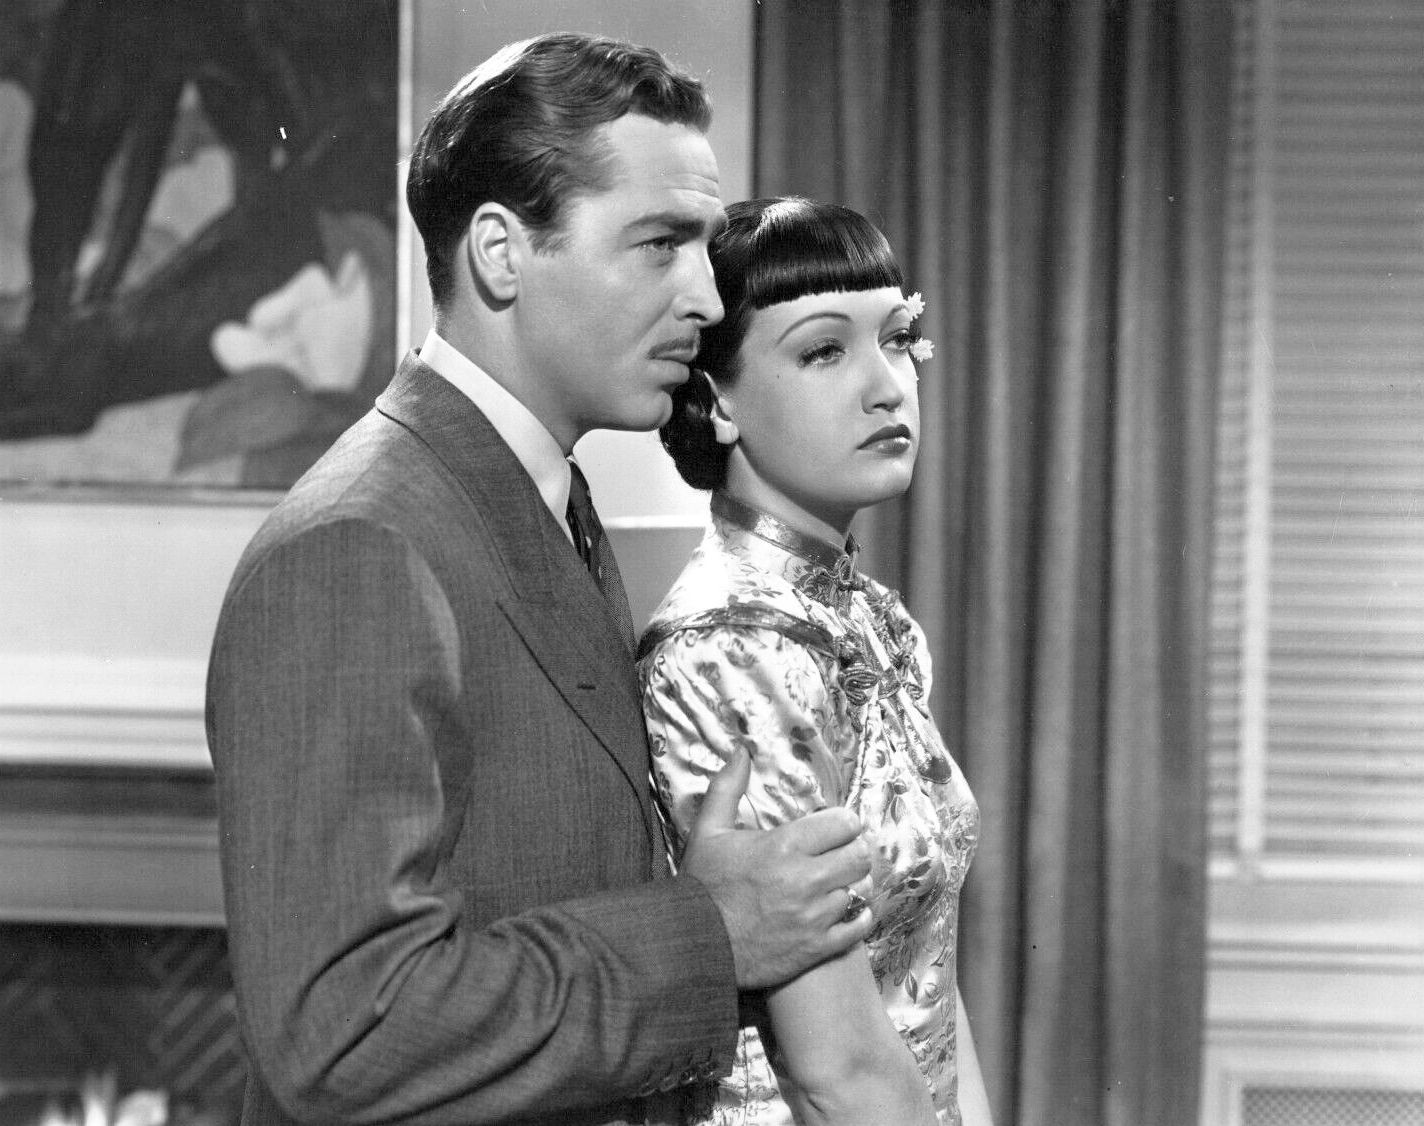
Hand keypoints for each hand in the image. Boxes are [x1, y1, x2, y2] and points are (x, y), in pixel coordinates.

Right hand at [679, 746, 874, 988]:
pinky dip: (857, 918)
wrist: (693, 945)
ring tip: (836, 883)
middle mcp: (806, 880)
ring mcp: (814, 917)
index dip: (842, 823)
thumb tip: (742, 751)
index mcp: (784, 846)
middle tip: (839, 853)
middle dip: (852, 850)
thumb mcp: (708, 830)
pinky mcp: (816, 948)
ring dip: (850, 884)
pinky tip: (845, 911)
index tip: (833, 828)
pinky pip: (858, 928)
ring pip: (859, 890)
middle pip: (860, 856)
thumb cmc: (702, 886)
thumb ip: (728, 787)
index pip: (844, 823)